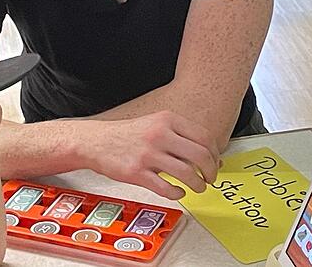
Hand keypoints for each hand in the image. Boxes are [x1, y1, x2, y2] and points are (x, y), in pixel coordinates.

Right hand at [82, 111, 219, 199]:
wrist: (96, 141)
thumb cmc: (128, 135)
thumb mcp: (156, 125)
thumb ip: (182, 138)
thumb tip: (212, 157)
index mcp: (167, 120)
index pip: (204, 137)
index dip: (215, 154)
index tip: (215, 163)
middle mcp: (159, 134)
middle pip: (200, 155)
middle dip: (210, 171)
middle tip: (210, 178)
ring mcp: (148, 154)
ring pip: (186, 173)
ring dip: (197, 184)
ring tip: (197, 187)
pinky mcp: (137, 172)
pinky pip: (166, 188)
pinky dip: (177, 193)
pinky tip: (177, 192)